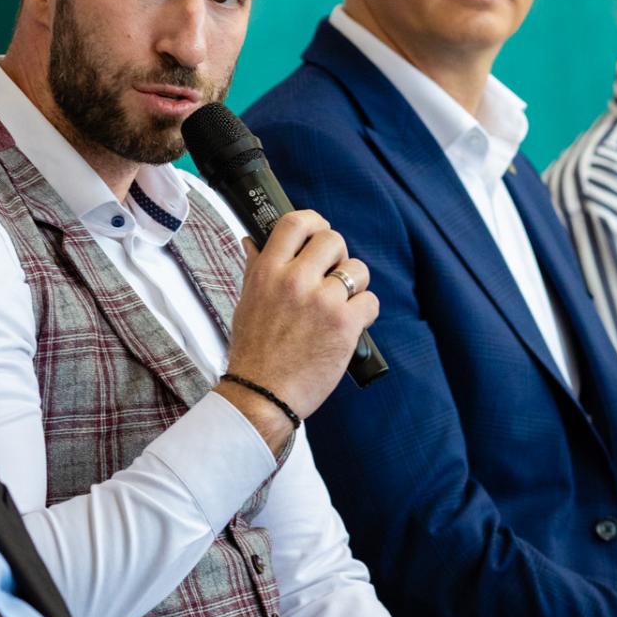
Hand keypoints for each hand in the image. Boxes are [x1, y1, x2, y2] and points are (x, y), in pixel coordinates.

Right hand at [217, 209, 379, 448]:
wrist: (262, 394)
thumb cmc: (254, 352)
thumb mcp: (246, 302)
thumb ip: (255, 268)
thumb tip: (253, 239)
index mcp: (268, 272)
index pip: (295, 223)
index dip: (314, 221)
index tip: (319, 231)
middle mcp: (295, 281)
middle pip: (333, 240)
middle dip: (338, 256)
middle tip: (333, 275)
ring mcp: (322, 302)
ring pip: (358, 270)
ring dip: (355, 285)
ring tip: (342, 304)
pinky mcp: (345, 325)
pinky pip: (371, 301)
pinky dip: (365, 312)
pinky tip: (350, 325)